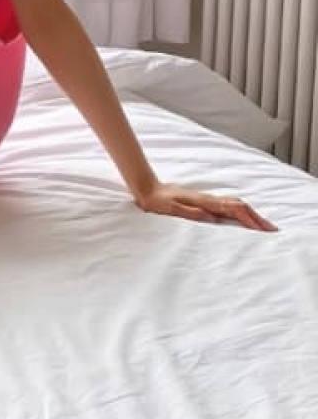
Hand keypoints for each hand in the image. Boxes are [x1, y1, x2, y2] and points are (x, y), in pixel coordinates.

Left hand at [135, 182, 276, 230]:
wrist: (147, 189)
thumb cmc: (156, 201)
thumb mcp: (170, 210)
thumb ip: (189, 214)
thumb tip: (211, 219)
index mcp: (203, 202)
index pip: (233, 210)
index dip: (249, 219)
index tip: (262, 229)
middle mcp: (208, 200)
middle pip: (239, 206)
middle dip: (256, 217)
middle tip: (272, 229)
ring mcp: (206, 200)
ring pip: (235, 206)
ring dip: (250, 215)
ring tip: (263, 226)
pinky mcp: (203, 202)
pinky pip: (227, 207)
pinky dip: (240, 213)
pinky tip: (242, 219)